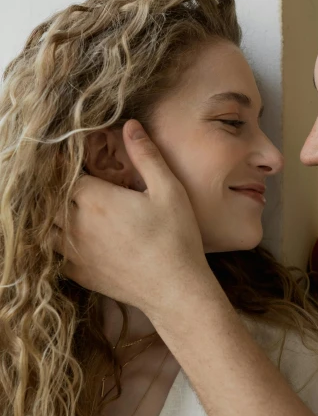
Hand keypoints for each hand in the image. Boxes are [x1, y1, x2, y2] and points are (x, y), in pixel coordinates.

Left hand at [53, 120, 211, 316]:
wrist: (175, 290)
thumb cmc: (176, 238)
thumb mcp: (169, 190)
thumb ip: (146, 155)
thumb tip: (131, 125)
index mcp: (95, 199)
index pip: (63, 173)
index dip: (67, 165)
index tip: (74, 161)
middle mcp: (76, 224)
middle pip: (48, 198)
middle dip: (55, 187)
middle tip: (70, 182)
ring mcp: (74, 252)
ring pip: (44, 226)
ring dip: (51, 215)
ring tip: (66, 208)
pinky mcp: (78, 273)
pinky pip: (52, 254)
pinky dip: (54, 243)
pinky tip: (69, 238)